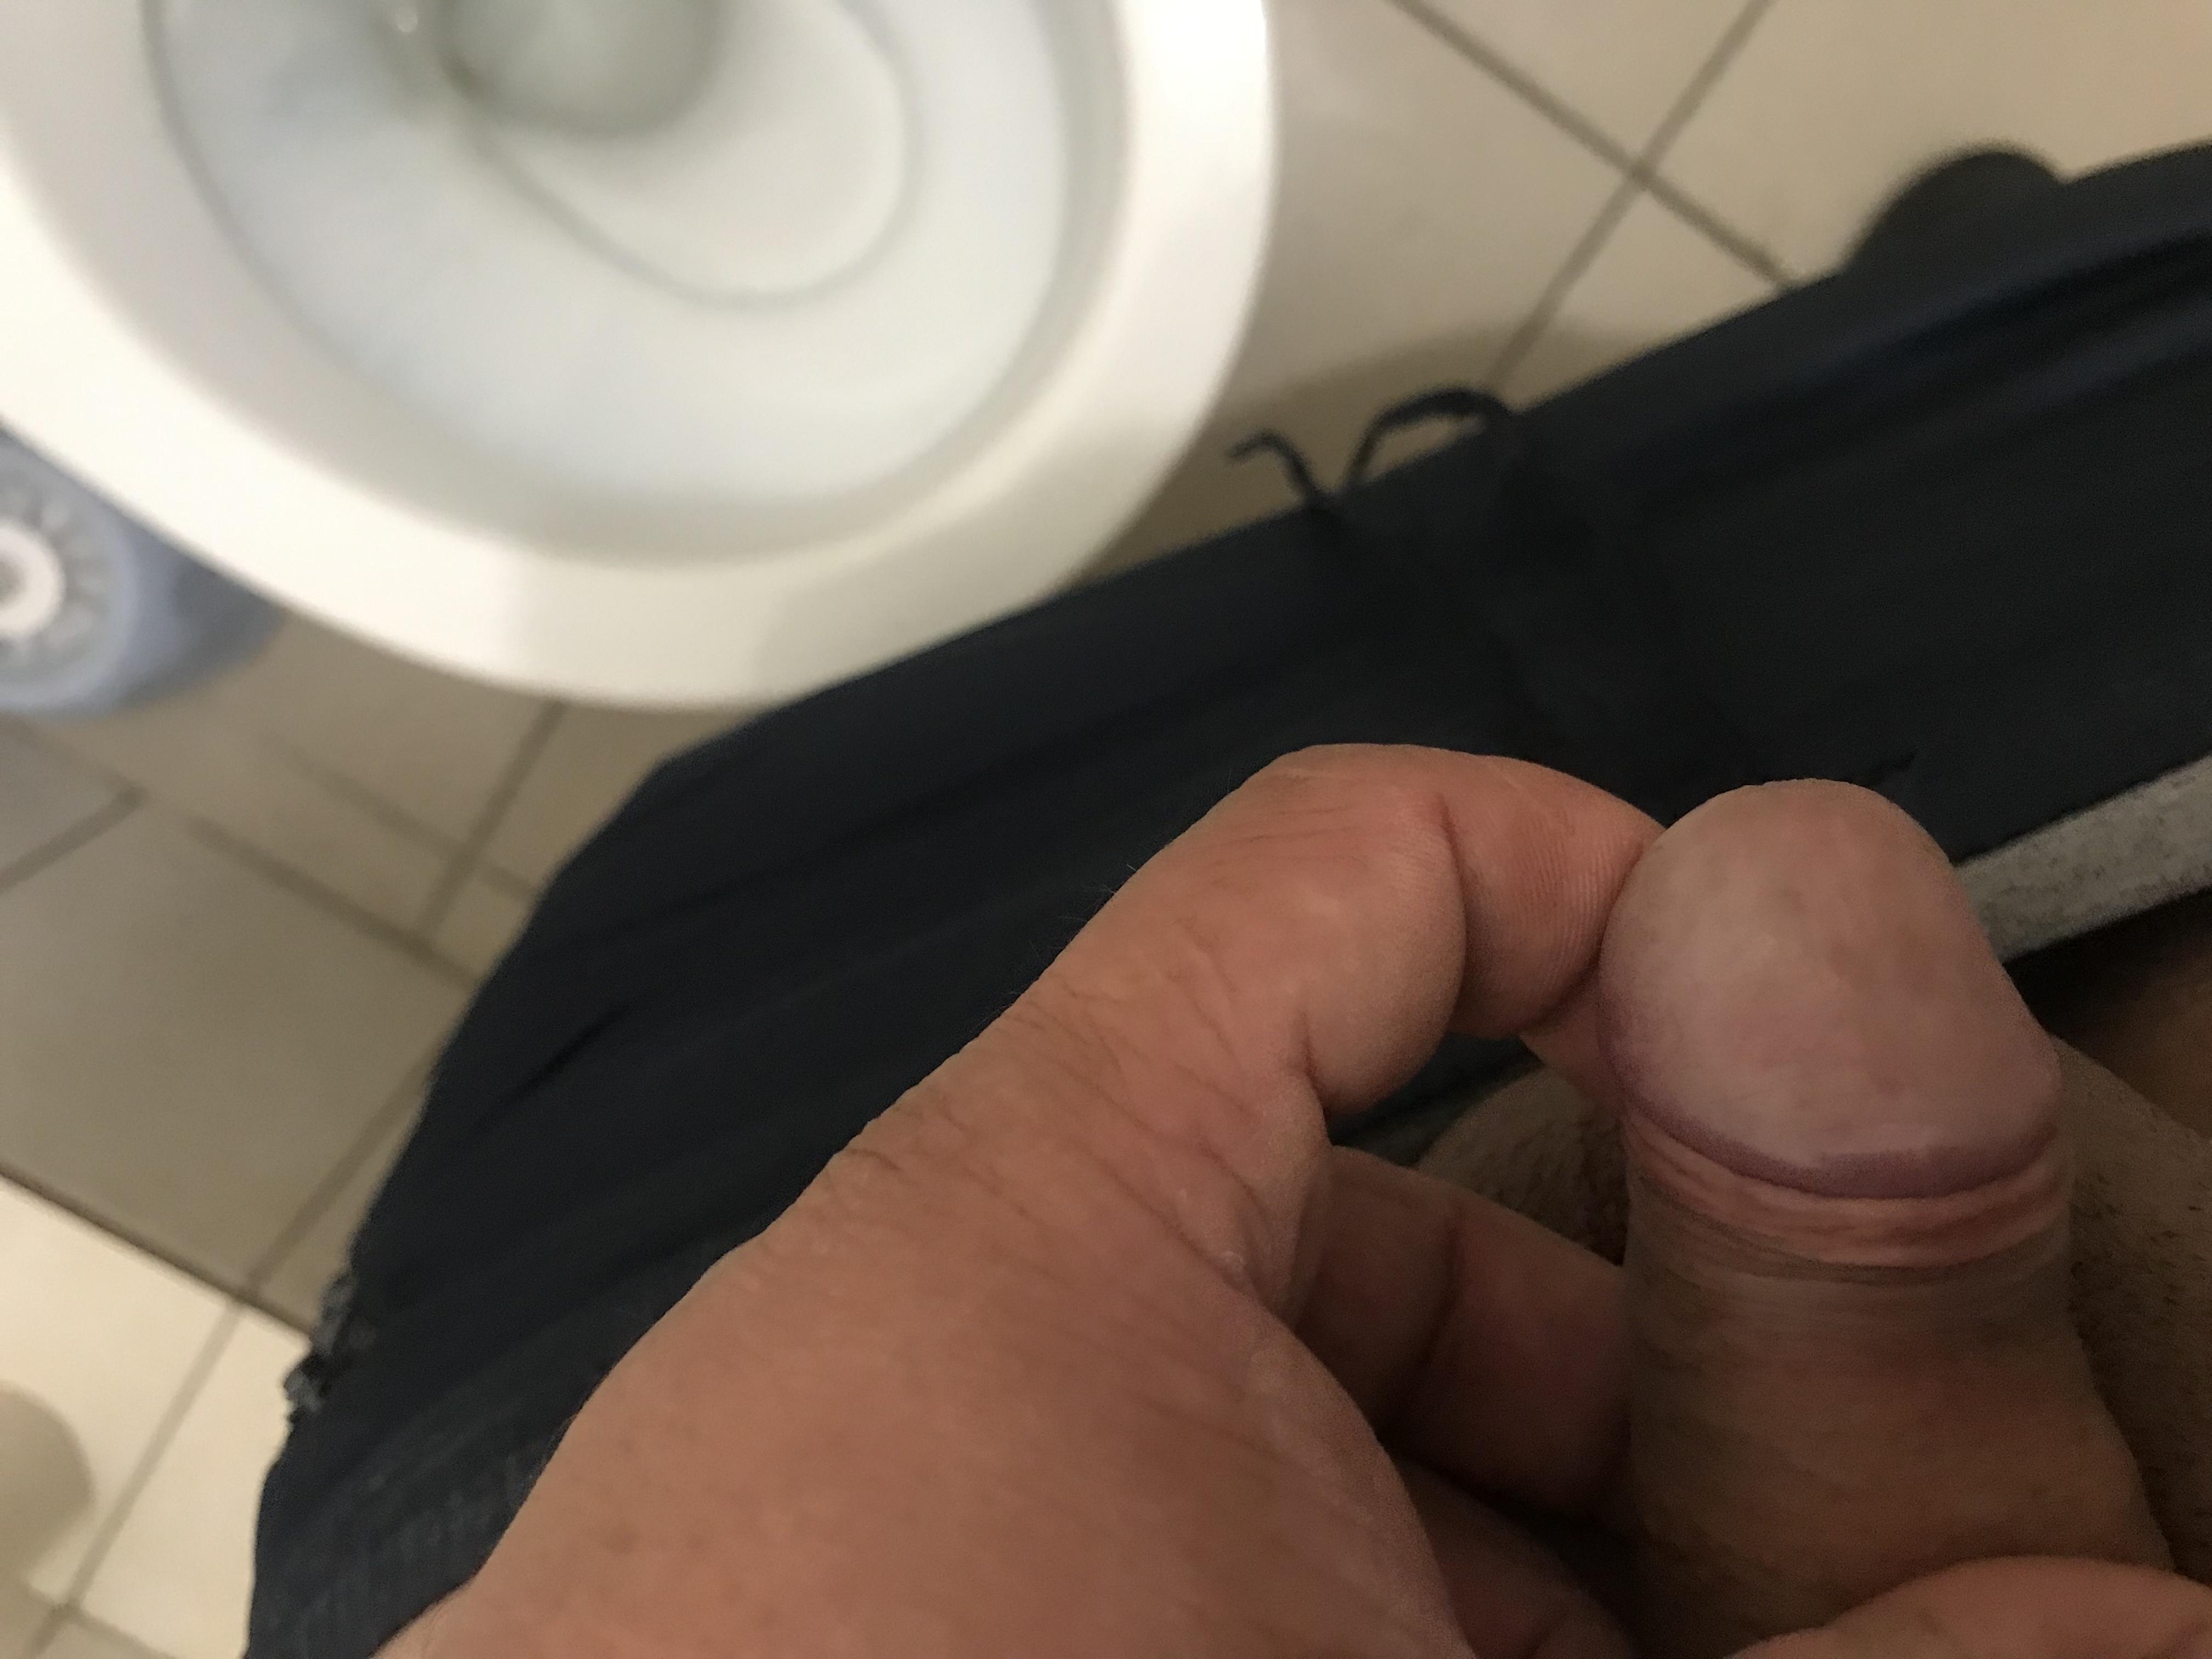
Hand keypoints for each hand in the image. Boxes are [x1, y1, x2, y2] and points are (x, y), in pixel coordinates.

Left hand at [419, 748, 2211, 1657]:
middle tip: (1751, 1573)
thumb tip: (2134, 1609)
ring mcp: (830, 1483)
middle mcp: (897, 1312)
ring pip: (1216, 1397)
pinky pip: (1085, 1531)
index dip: (1598, 897)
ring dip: (1442, 1531)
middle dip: (1585, 1355)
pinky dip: (1258, 1603)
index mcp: (1034, 1224)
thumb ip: (1831, 1633)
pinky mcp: (789, 1621)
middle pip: (1318, 1184)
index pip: (1347, 864)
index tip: (1785, 1075)